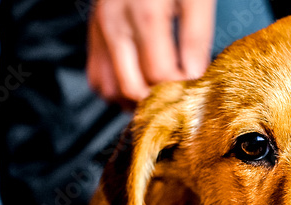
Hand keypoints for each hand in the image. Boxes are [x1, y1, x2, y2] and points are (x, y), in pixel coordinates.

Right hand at [87, 0, 215, 105]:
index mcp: (146, 15)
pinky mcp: (93, 33)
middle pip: (132, 88)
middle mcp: (116, 24)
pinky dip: (117, 91)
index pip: (159, 75)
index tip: (194, 91)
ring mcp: (100, 29)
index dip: (179, 91)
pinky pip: (98, 77)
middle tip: (179, 98)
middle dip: (158, 102)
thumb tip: (195, 76)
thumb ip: (196, 38)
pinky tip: (139, 85)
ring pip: (110, 89)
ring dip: (135, 101)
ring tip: (159, 96)